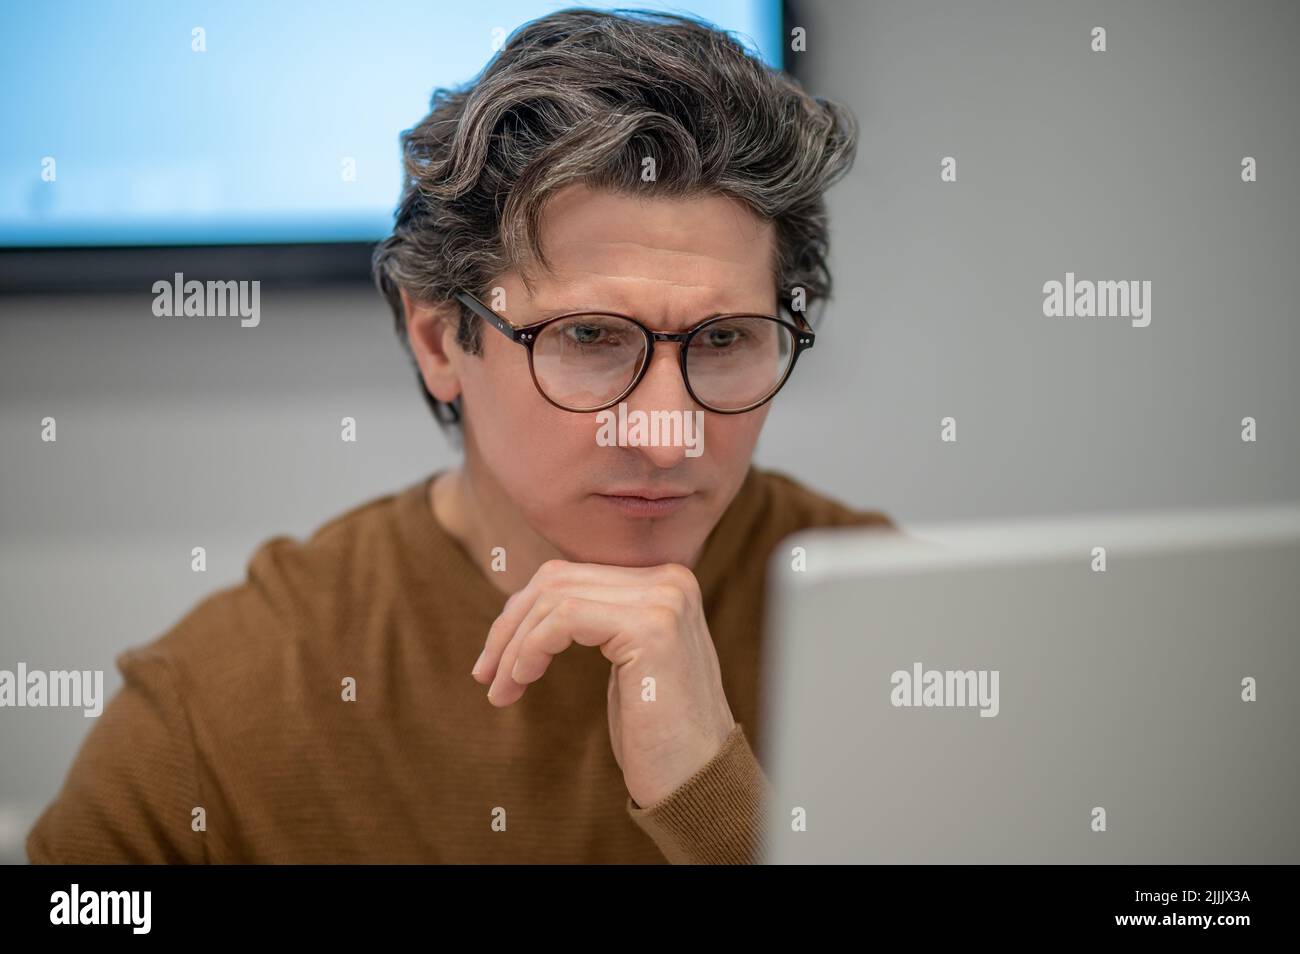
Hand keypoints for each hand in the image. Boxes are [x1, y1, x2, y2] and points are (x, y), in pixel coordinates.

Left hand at [471, 559, 736, 808]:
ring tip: (499, 689)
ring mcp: (664, 600)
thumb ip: (599, 621)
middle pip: (557, 580)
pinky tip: (521, 682)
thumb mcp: (627, 663)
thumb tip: (528, 603)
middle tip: (485, 674)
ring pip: (554, 597)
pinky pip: (563, 619)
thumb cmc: (658, 734)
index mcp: (666, 582)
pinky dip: (530, 649)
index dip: (521, 613)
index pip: (571, 576)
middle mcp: (670, 580)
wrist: (701, 783)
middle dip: (509, 625)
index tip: (494, 660)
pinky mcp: (651, 627)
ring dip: (512, 645)